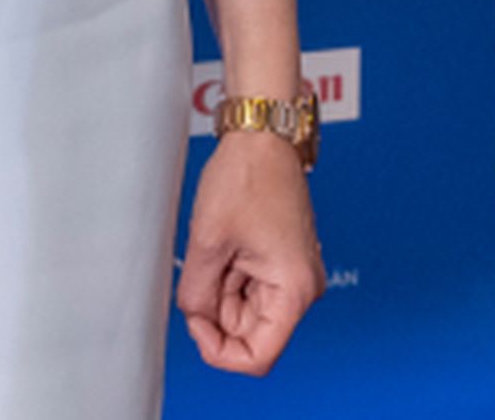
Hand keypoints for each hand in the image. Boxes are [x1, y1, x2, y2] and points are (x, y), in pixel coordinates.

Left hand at [178, 132, 323, 373]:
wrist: (262, 137)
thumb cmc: (247, 177)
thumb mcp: (207, 243)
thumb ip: (195, 294)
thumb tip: (193, 318)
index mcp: (293, 289)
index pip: (257, 357)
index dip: (218, 350)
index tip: (196, 322)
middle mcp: (301, 288)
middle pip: (249, 333)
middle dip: (215, 314)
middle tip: (199, 273)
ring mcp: (292, 276)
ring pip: (244, 312)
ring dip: (219, 292)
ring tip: (213, 250)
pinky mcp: (282, 263)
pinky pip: (247, 290)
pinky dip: (226, 278)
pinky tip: (221, 247)